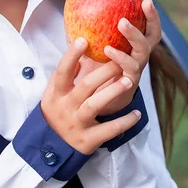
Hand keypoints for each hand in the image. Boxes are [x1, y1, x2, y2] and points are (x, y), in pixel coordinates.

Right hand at [40, 37, 141, 154]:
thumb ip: (63, 74)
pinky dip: (124, 122)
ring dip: (112, 92)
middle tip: (119, 60)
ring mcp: (78, 123)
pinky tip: (137, 114)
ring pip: (95, 105)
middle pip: (85, 86)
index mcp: (57, 94)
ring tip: (129, 81)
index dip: (72, 55)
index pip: (62, 71)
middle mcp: (66, 107)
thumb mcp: (53, 94)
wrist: (51, 148)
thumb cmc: (56, 112)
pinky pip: (109, 129)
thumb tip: (74, 48)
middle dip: (103, 72)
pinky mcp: (89, 140)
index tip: (83, 40)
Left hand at [67, 0, 161, 115]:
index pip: (145, 25)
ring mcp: (135, 71)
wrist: (92, 104)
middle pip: (152, 36)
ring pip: (142, 53)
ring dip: (134, 36)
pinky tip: (108, 50)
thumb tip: (71, 8)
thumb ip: (82, 31)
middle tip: (144, 3)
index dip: (147, 10)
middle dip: (151, 18)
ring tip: (122, 23)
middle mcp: (137, 57)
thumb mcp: (88, 48)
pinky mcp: (128, 86)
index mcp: (131, 46)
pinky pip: (129, 71)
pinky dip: (120, 58)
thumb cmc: (92, 72)